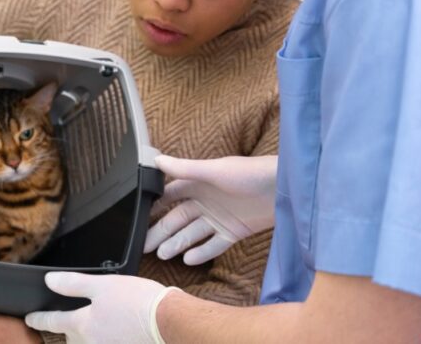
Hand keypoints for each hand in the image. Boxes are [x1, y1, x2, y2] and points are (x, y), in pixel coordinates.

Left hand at [25, 272, 177, 343]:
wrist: (168, 321)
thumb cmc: (139, 301)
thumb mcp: (103, 285)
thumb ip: (74, 284)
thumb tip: (50, 281)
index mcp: (82, 325)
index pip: (53, 322)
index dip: (39, 318)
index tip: (30, 318)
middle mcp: (91, 343)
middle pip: (70, 338)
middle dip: (67, 330)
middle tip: (67, 322)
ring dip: (85, 337)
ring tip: (93, 326)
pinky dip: (102, 339)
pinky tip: (112, 332)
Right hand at [144, 154, 276, 264]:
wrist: (284, 188)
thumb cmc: (250, 172)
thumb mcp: (215, 170)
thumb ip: (185, 169)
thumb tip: (156, 160)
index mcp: (199, 182)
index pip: (170, 195)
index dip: (154, 205)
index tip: (136, 216)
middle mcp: (206, 200)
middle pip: (178, 219)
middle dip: (161, 231)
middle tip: (143, 245)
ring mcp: (219, 217)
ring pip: (192, 233)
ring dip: (177, 243)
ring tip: (162, 254)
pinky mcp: (234, 231)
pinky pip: (213, 245)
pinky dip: (201, 252)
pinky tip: (188, 259)